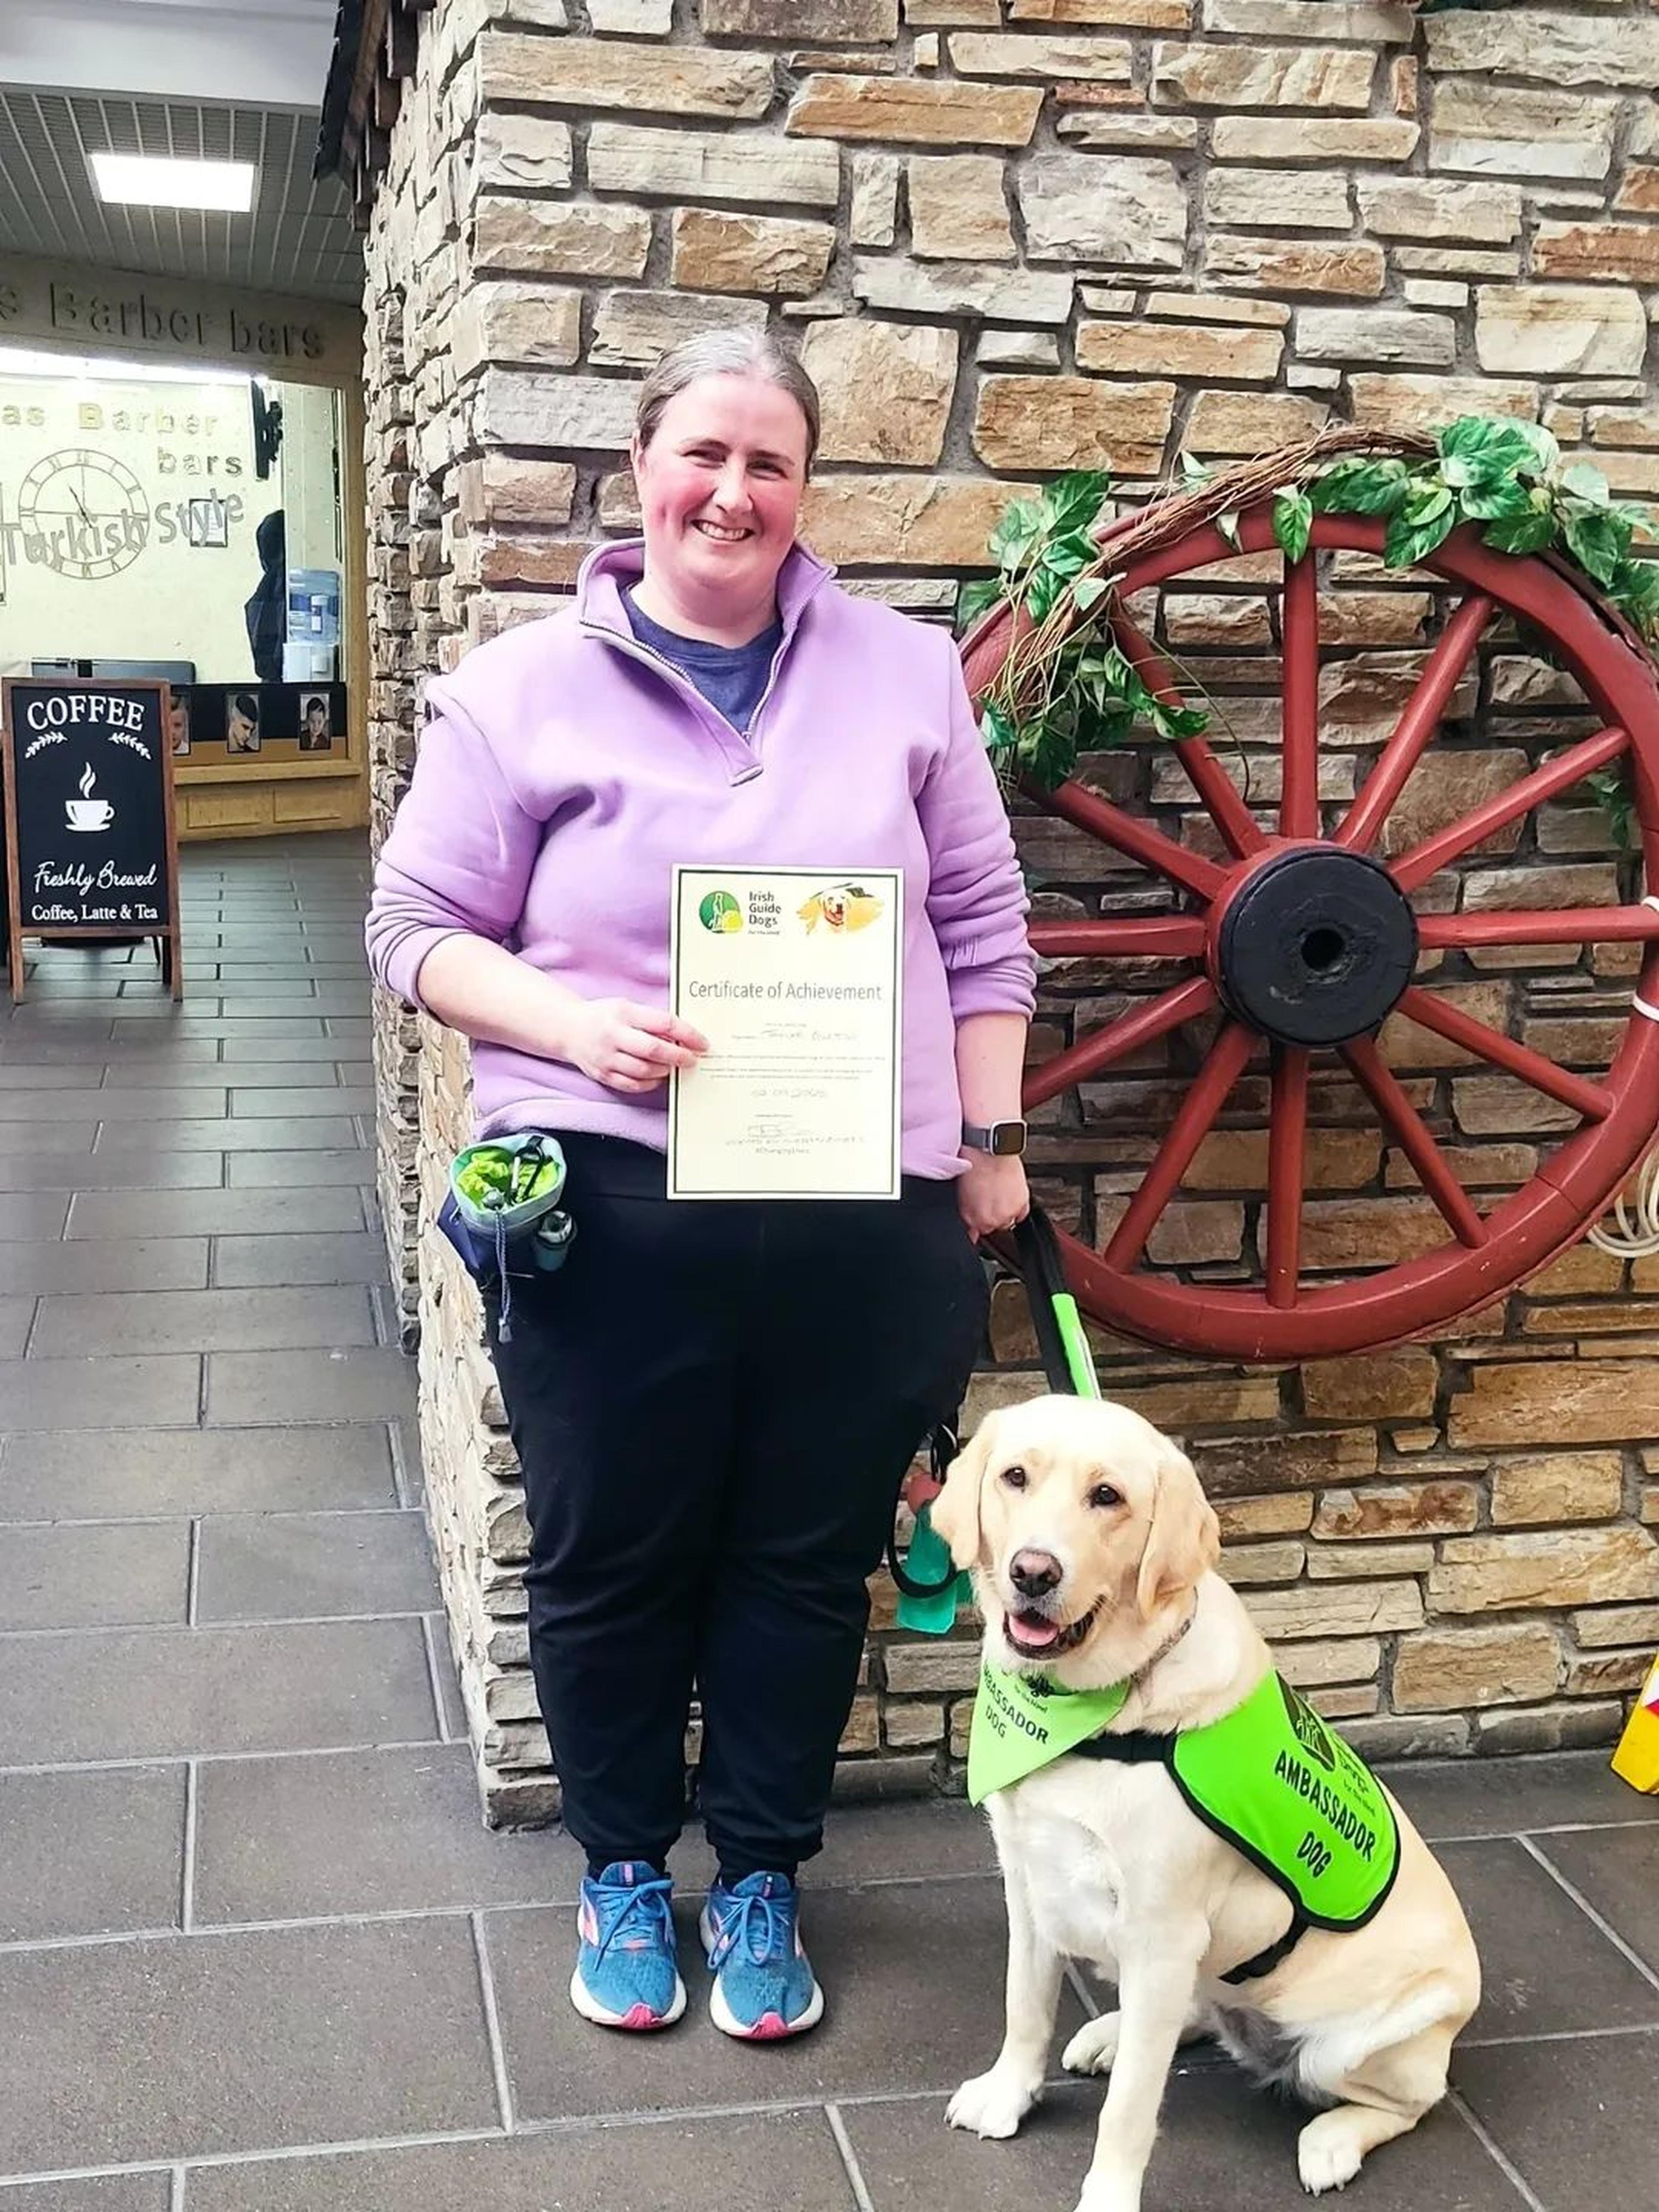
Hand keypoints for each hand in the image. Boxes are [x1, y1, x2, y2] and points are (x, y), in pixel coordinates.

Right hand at [564, 997, 706, 1093]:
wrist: (568, 1029)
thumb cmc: (604, 1017)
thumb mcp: (627, 1007)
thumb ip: (652, 1020)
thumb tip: (683, 1037)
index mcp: (623, 1013)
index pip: (663, 1023)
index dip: (687, 1034)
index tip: (702, 1043)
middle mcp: (613, 1035)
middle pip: (654, 1050)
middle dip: (679, 1057)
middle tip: (692, 1060)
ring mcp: (606, 1057)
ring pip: (643, 1070)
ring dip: (664, 1070)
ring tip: (672, 1066)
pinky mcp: (602, 1074)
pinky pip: (632, 1084)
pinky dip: (649, 1083)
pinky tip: (657, 1076)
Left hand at [957, 1151, 1029, 1242]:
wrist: (990, 1149)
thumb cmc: (973, 1164)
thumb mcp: (961, 1191)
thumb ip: (964, 1211)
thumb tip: (969, 1228)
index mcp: (970, 1217)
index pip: (971, 1235)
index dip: (973, 1225)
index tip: (974, 1220)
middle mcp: (989, 1219)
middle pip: (989, 1228)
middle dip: (987, 1218)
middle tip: (986, 1200)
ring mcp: (1006, 1213)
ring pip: (1006, 1223)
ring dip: (1002, 1213)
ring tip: (998, 1195)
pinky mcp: (1022, 1204)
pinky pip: (1021, 1215)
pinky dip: (1017, 1209)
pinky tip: (1010, 1197)